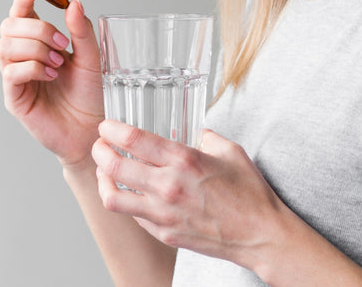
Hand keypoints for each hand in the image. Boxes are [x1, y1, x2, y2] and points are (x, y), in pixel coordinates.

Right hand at [0, 0, 103, 168]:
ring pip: (5, 46)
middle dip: (36, 27)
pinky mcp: (14, 98)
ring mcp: (15, 77)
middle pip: (8, 26)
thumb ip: (81, 32)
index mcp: (37, 42)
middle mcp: (22, 56)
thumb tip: (73, 3)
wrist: (93, 130)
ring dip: (34, 48)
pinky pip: (11, 72)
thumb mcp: (91, 59)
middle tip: (61, 42)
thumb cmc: (90, 95)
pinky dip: (32, 68)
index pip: (21, 13)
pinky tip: (51, 75)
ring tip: (58, 62)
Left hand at [91, 120, 287, 269]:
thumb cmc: (251, 195)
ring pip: (112, 198)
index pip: (132, 139)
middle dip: (99, 151)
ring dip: (103, 180)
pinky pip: (133, 216)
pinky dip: (127, 201)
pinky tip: (132, 193)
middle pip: (113, 165)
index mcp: (184, 160)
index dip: (111, 129)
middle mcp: (169, 186)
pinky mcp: (165, 233)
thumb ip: (207, 136)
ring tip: (105, 172)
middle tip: (100, 145)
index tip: (106, 126)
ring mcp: (164, 213)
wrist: (262, 236)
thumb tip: (195, 131)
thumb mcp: (231, 152)